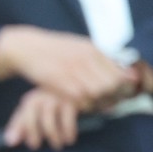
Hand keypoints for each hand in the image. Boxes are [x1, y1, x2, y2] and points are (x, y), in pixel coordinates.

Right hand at [0, 26, 135, 108]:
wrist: (27, 47)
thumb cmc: (55, 49)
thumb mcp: (80, 47)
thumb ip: (100, 58)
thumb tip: (122, 71)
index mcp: (93, 50)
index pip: (118, 71)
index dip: (125, 85)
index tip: (125, 91)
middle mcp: (86, 59)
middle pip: (111, 83)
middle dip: (115, 95)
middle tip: (113, 101)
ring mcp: (73, 70)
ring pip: (97, 92)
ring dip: (100, 101)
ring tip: (99, 104)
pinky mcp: (60, 82)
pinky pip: (79, 98)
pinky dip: (84, 104)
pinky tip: (83, 104)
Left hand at [2, 87, 84, 150]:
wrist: (85, 89)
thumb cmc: (58, 104)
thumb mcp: (38, 113)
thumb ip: (22, 125)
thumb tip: (10, 142)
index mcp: (34, 97)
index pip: (23, 114)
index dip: (21, 129)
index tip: (27, 142)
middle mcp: (44, 94)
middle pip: (33, 115)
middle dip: (32, 132)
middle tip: (35, 146)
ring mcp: (59, 96)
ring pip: (49, 120)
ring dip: (53, 136)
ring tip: (58, 145)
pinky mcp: (73, 100)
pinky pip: (67, 120)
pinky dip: (68, 132)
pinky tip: (70, 139)